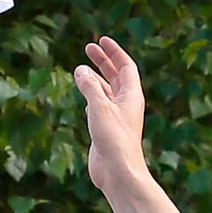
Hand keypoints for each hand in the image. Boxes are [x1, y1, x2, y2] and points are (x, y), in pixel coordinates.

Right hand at [74, 35, 147, 199]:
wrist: (118, 171)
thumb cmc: (114, 139)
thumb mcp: (99, 107)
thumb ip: (89, 87)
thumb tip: (80, 70)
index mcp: (131, 96)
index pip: (125, 66)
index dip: (114, 52)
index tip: (102, 41)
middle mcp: (126, 104)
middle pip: (116, 76)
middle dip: (103, 61)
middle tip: (89, 48)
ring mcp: (116, 117)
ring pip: (107, 91)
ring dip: (95, 78)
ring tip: (80, 69)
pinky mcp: (106, 129)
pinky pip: (100, 106)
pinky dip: (92, 96)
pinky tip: (85, 95)